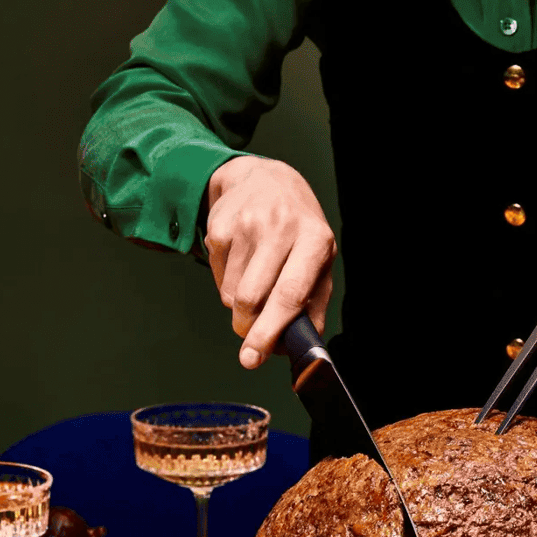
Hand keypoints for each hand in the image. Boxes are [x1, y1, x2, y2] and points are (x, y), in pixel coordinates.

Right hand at [204, 155, 336, 368]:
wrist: (265, 180)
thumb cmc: (298, 231)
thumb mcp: (319, 261)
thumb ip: (313, 304)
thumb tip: (300, 345)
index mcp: (315, 240)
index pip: (289, 294)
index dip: (270, 331)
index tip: (255, 356)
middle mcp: (281, 228)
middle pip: (253, 298)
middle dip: (248, 328)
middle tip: (250, 337)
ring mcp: (246, 225)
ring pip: (231, 294)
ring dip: (239, 306)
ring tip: (254, 284)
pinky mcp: (220, 227)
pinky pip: (217, 278)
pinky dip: (227, 285)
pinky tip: (242, 264)